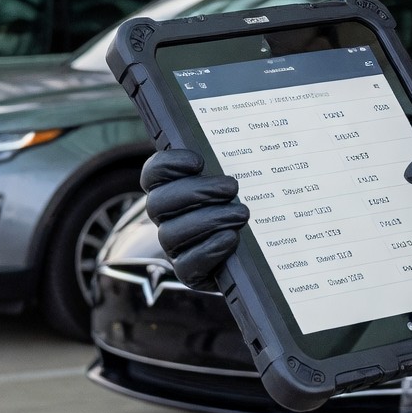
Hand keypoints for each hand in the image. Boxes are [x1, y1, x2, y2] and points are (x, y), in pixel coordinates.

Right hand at [140, 149, 244, 287]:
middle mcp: (167, 218)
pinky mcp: (190, 273)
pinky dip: (209, 250)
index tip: (199, 161)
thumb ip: (233, 164)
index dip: (168, 165)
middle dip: (195, 192)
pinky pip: (187, 265)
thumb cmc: (245, 208)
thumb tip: (252, 138)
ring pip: (171, 234)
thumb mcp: (240, 183)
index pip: (154, 173)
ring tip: (241, 214)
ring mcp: (176, 248)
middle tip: (231, 187)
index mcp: (172, 190)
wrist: (257, 257)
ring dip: (209, 220)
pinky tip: (232, 238)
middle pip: (159, 202)